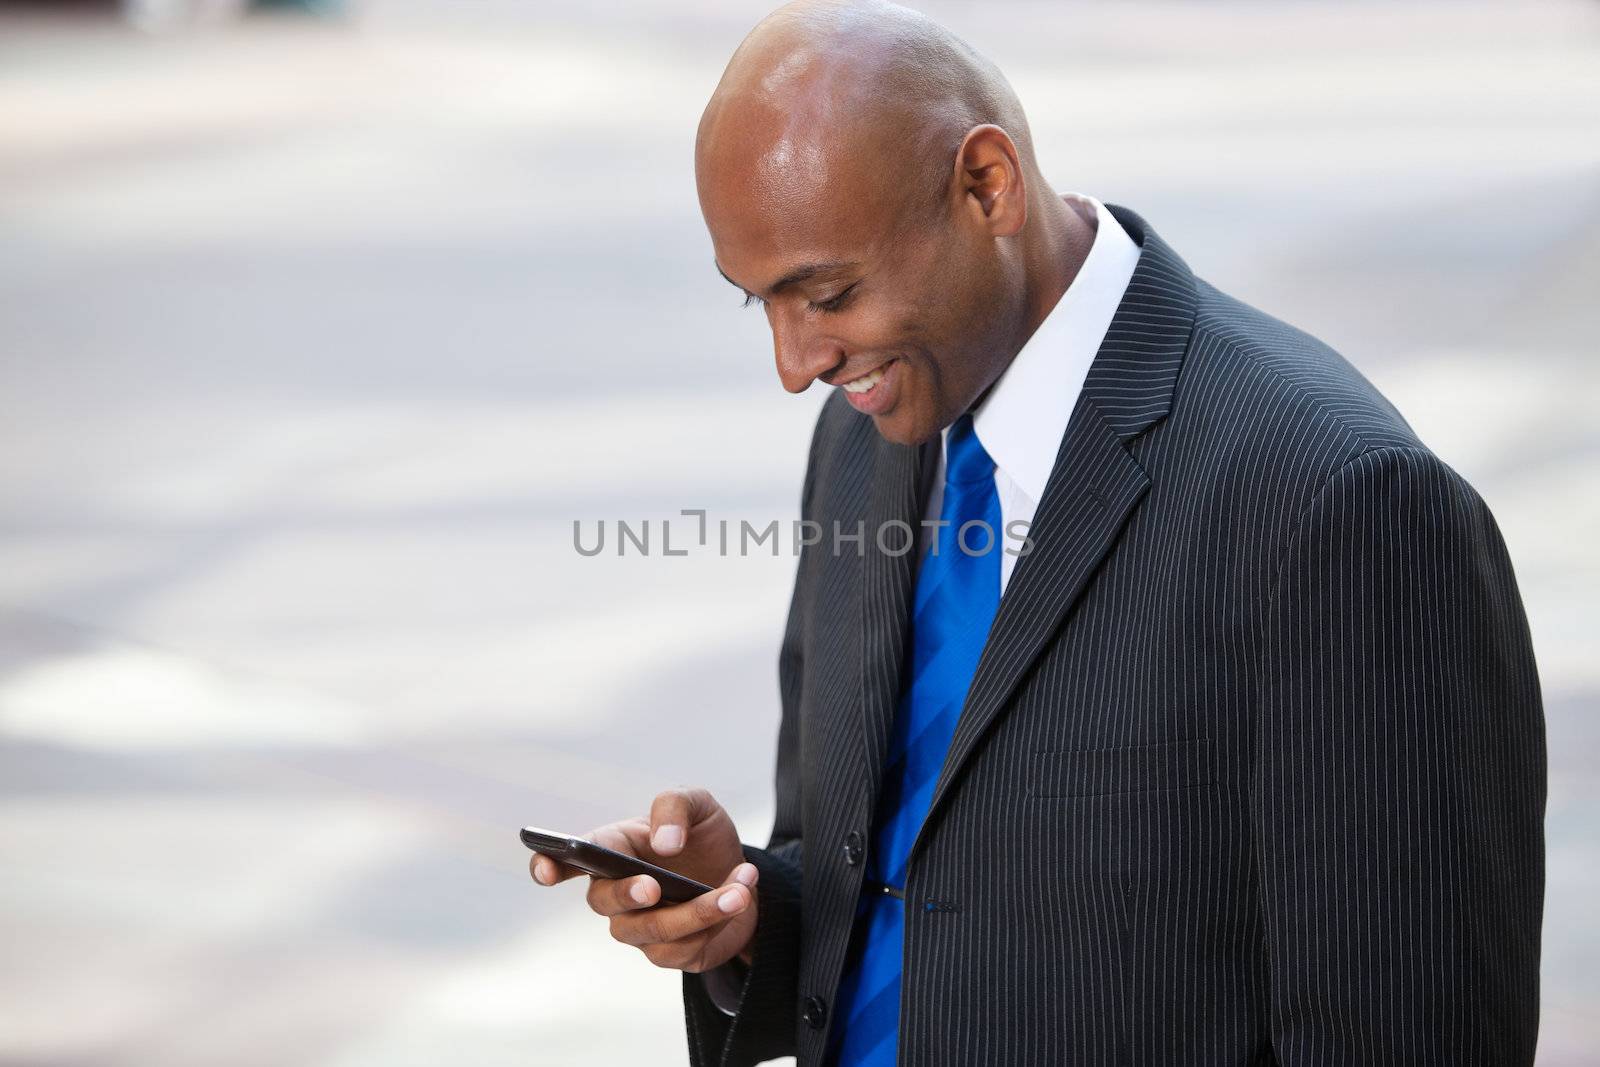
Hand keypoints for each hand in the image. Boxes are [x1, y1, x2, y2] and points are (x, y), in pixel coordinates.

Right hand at [528, 787, 758, 972]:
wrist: (744, 878)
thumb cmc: (703, 839)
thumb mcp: (698, 804)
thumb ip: (675, 806)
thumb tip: (663, 843)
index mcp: (613, 850)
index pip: (568, 860)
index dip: (549, 865)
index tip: (545, 870)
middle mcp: (616, 894)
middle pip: (603, 902)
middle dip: (627, 894)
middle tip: (652, 885)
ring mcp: (639, 927)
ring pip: (652, 929)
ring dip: (699, 910)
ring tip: (737, 890)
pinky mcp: (669, 953)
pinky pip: (685, 948)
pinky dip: (719, 919)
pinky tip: (741, 893)